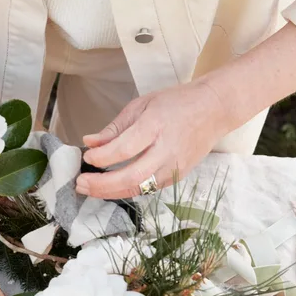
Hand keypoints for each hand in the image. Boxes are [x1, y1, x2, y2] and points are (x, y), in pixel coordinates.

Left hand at [75, 78, 229, 199]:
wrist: (215, 110)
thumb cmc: (177, 103)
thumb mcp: (142, 104)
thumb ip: (115, 127)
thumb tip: (90, 142)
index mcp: (155, 126)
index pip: (125, 149)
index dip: (102, 157)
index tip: (87, 156)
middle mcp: (166, 150)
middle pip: (132, 176)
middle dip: (102, 184)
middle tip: (80, 183)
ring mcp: (174, 166)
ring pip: (140, 188)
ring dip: (111, 192)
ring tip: (89, 189)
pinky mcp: (178, 176)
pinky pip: (149, 189)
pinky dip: (127, 190)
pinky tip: (110, 188)